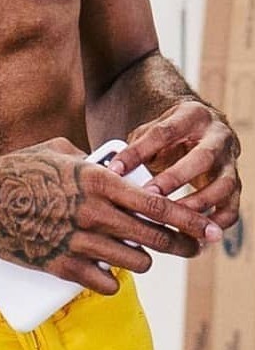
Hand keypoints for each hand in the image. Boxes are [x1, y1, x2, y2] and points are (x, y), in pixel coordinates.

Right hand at [0, 136, 221, 294]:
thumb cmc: (17, 169)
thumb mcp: (57, 150)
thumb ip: (90, 159)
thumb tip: (112, 167)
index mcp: (97, 180)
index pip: (158, 204)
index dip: (190, 219)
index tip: (208, 228)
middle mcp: (92, 212)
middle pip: (154, 237)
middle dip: (177, 244)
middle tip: (185, 246)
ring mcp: (76, 242)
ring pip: (134, 262)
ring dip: (140, 260)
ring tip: (134, 253)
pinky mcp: (60, 267)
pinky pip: (104, 284)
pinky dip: (111, 281)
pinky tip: (108, 274)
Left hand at [108, 98, 240, 230]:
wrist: (204, 132)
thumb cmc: (172, 134)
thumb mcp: (154, 130)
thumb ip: (137, 146)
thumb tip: (113, 171)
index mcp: (193, 115)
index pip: (164, 132)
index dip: (139, 152)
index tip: (116, 170)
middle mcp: (218, 136)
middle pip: (201, 158)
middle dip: (174, 179)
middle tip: (149, 196)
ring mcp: (230, 162)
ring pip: (222, 186)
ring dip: (196, 205)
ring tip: (171, 219)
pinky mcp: (235, 186)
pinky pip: (231, 208)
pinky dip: (215, 223)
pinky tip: (193, 234)